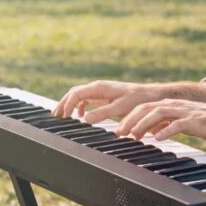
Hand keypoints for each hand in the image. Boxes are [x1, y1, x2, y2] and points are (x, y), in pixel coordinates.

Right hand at [53, 80, 168, 123]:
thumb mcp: (119, 108)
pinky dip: (79, 106)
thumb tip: (84, 119)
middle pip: (73, 93)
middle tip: (55, 117)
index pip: (75, 94)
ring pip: (78, 95)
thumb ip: (102, 113)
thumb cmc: (137, 100)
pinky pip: (86, 98)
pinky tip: (80, 116)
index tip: (63, 118)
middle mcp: (97, 87)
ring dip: (69, 104)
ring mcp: (100, 90)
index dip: (67, 105)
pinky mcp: (104, 95)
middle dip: (63, 104)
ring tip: (62, 116)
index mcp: (99, 87)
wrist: (150, 95)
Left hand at [115, 99, 205, 141]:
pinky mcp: (193, 120)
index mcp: (167, 104)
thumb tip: (146, 131)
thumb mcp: (177, 120)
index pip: (143, 107)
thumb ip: (162, 123)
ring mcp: (183, 111)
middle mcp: (173, 105)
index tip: (118, 129)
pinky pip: (177, 124)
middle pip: (147, 108)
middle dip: (131, 120)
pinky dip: (166, 130)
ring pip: (159, 113)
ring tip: (135, 135)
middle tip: (120, 132)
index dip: (129, 117)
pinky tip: (157, 138)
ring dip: (144, 124)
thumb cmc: (200, 121)